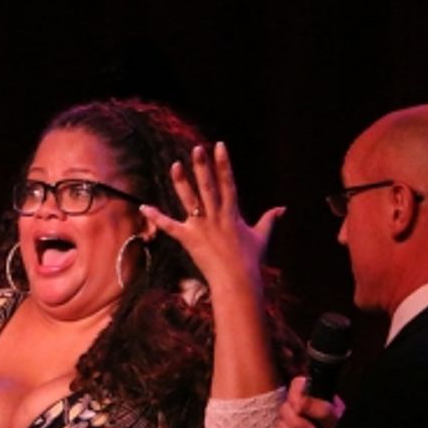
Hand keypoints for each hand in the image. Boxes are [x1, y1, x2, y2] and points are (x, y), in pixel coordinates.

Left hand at [139, 142, 283, 289]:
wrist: (237, 281)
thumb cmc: (250, 261)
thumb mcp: (261, 237)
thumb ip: (269, 220)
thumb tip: (283, 208)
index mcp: (232, 213)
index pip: (228, 183)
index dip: (224, 163)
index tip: (219, 146)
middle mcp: (216, 216)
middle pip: (208, 186)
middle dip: (202, 166)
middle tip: (197, 149)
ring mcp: (201, 227)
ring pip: (190, 200)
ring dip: (182, 182)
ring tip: (175, 165)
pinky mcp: (189, 239)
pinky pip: (169, 227)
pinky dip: (156, 217)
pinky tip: (143, 207)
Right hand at [277, 375, 342, 427]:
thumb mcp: (333, 419)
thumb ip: (318, 409)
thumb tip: (300, 402)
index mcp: (309, 397)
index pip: (296, 384)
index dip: (295, 396)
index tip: (300, 410)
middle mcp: (296, 408)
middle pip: (284, 410)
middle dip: (298, 426)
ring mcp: (289, 424)